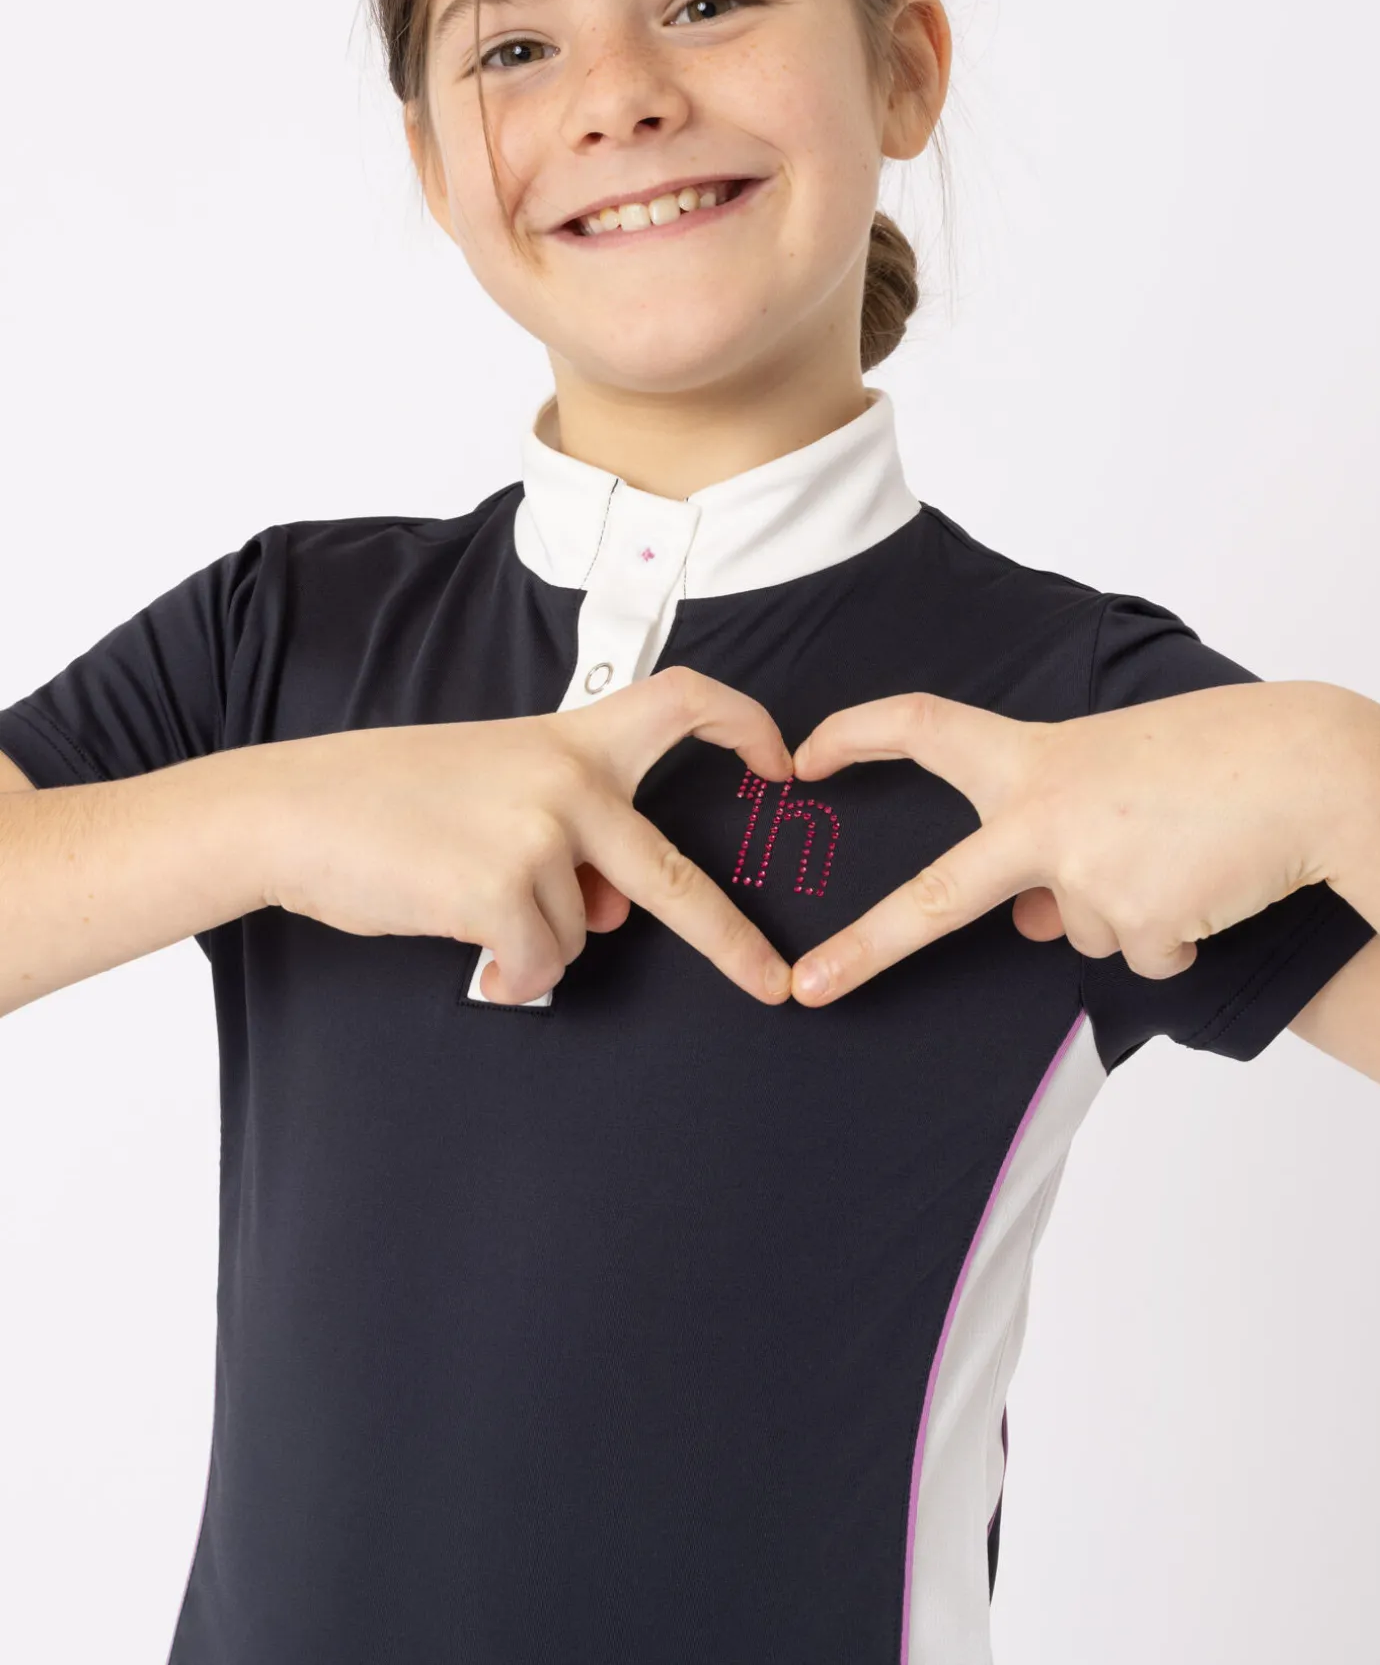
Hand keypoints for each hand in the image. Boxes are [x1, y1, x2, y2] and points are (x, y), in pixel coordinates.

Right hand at [234, 665, 795, 1006]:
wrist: (295, 809)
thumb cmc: (388, 797)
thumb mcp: (494, 787)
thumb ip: (569, 835)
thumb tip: (610, 912)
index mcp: (573, 739)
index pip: (683, 700)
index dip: (746, 723)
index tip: (782, 763)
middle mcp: (570, 783)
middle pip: (674, 873)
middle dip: (731, 939)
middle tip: (771, 980)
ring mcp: (541, 837)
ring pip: (580, 936)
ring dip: (533, 941)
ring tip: (465, 897)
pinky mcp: (503, 891)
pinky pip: (538, 968)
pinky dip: (507, 974)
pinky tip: (466, 945)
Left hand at [785, 683, 1345, 1003]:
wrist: (1313, 773)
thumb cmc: (1221, 755)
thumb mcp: (1120, 776)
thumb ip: (1061, 834)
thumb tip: (1034, 925)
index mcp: (1034, 758)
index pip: (925, 726)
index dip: (857, 734)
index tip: (802, 754)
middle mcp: (1044, 818)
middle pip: (937, 897)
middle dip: (867, 949)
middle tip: (808, 989)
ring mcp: (1087, 877)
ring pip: (1085, 928)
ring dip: (1132, 906)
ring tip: (1188, 851)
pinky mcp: (1138, 924)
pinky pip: (1143, 954)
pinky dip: (1177, 933)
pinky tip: (1212, 884)